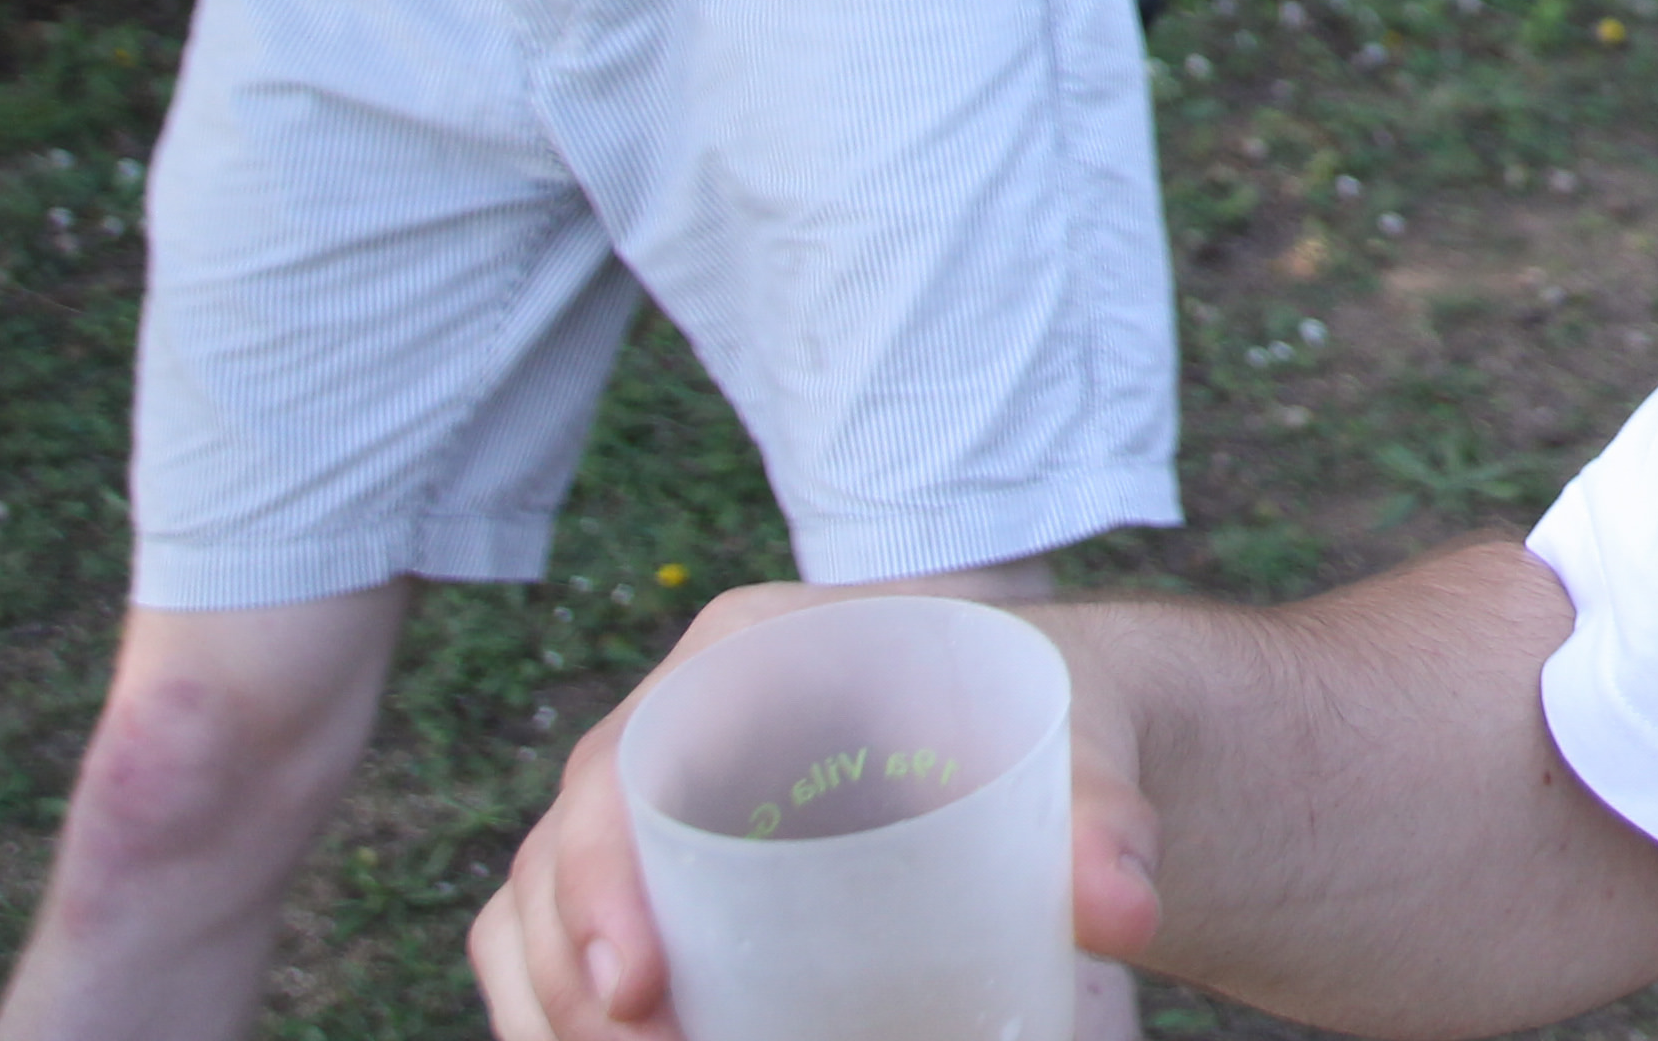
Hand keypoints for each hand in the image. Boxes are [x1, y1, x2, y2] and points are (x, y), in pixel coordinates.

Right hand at [465, 583, 1166, 1038]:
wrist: (1061, 737)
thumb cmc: (1052, 716)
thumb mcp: (1079, 748)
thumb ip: (1102, 821)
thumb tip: (1127, 913)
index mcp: (747, 652)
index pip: (625, 761)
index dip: (597, 877)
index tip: (636, 989)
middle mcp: (674, 723)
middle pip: (560, 857)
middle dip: (567, 978)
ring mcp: (653, 807)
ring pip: (530, 915)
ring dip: (549, 1011)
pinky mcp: (661, 880)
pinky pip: (560, 950)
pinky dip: (558, 1016)